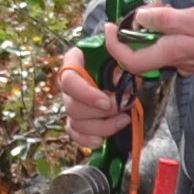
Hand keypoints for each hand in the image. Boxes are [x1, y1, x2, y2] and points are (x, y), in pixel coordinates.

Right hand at [51, 31, 138, 146]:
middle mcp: (68, 83)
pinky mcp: (76, 117)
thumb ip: (119, 62)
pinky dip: (87, 139)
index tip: (106, 103)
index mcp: (74, 60)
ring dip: (102, 126)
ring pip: (76, 122)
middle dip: (100, 113)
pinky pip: (75, 133)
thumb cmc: (119, 54)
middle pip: (72, 106)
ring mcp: (71, 101)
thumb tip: (121, 80)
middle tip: (124, 107)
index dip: (86, 95)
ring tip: (124, 119)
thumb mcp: (120, 52)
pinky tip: (101, 140)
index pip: (69, 81)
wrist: (121, 62)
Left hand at [96, 1, 193, 80]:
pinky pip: (177, 47)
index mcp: (175, 54)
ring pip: (162, 49)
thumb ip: (165, 20)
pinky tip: (179, 16)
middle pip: (145, 55)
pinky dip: (170, 32)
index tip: (108, 26)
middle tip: (146, 7)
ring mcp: (192, 62)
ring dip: (154, 29)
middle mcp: (180, 63)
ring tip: (163, 6)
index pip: (132, 60)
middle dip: (136, 32)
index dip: (114, 46)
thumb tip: (138, 19)